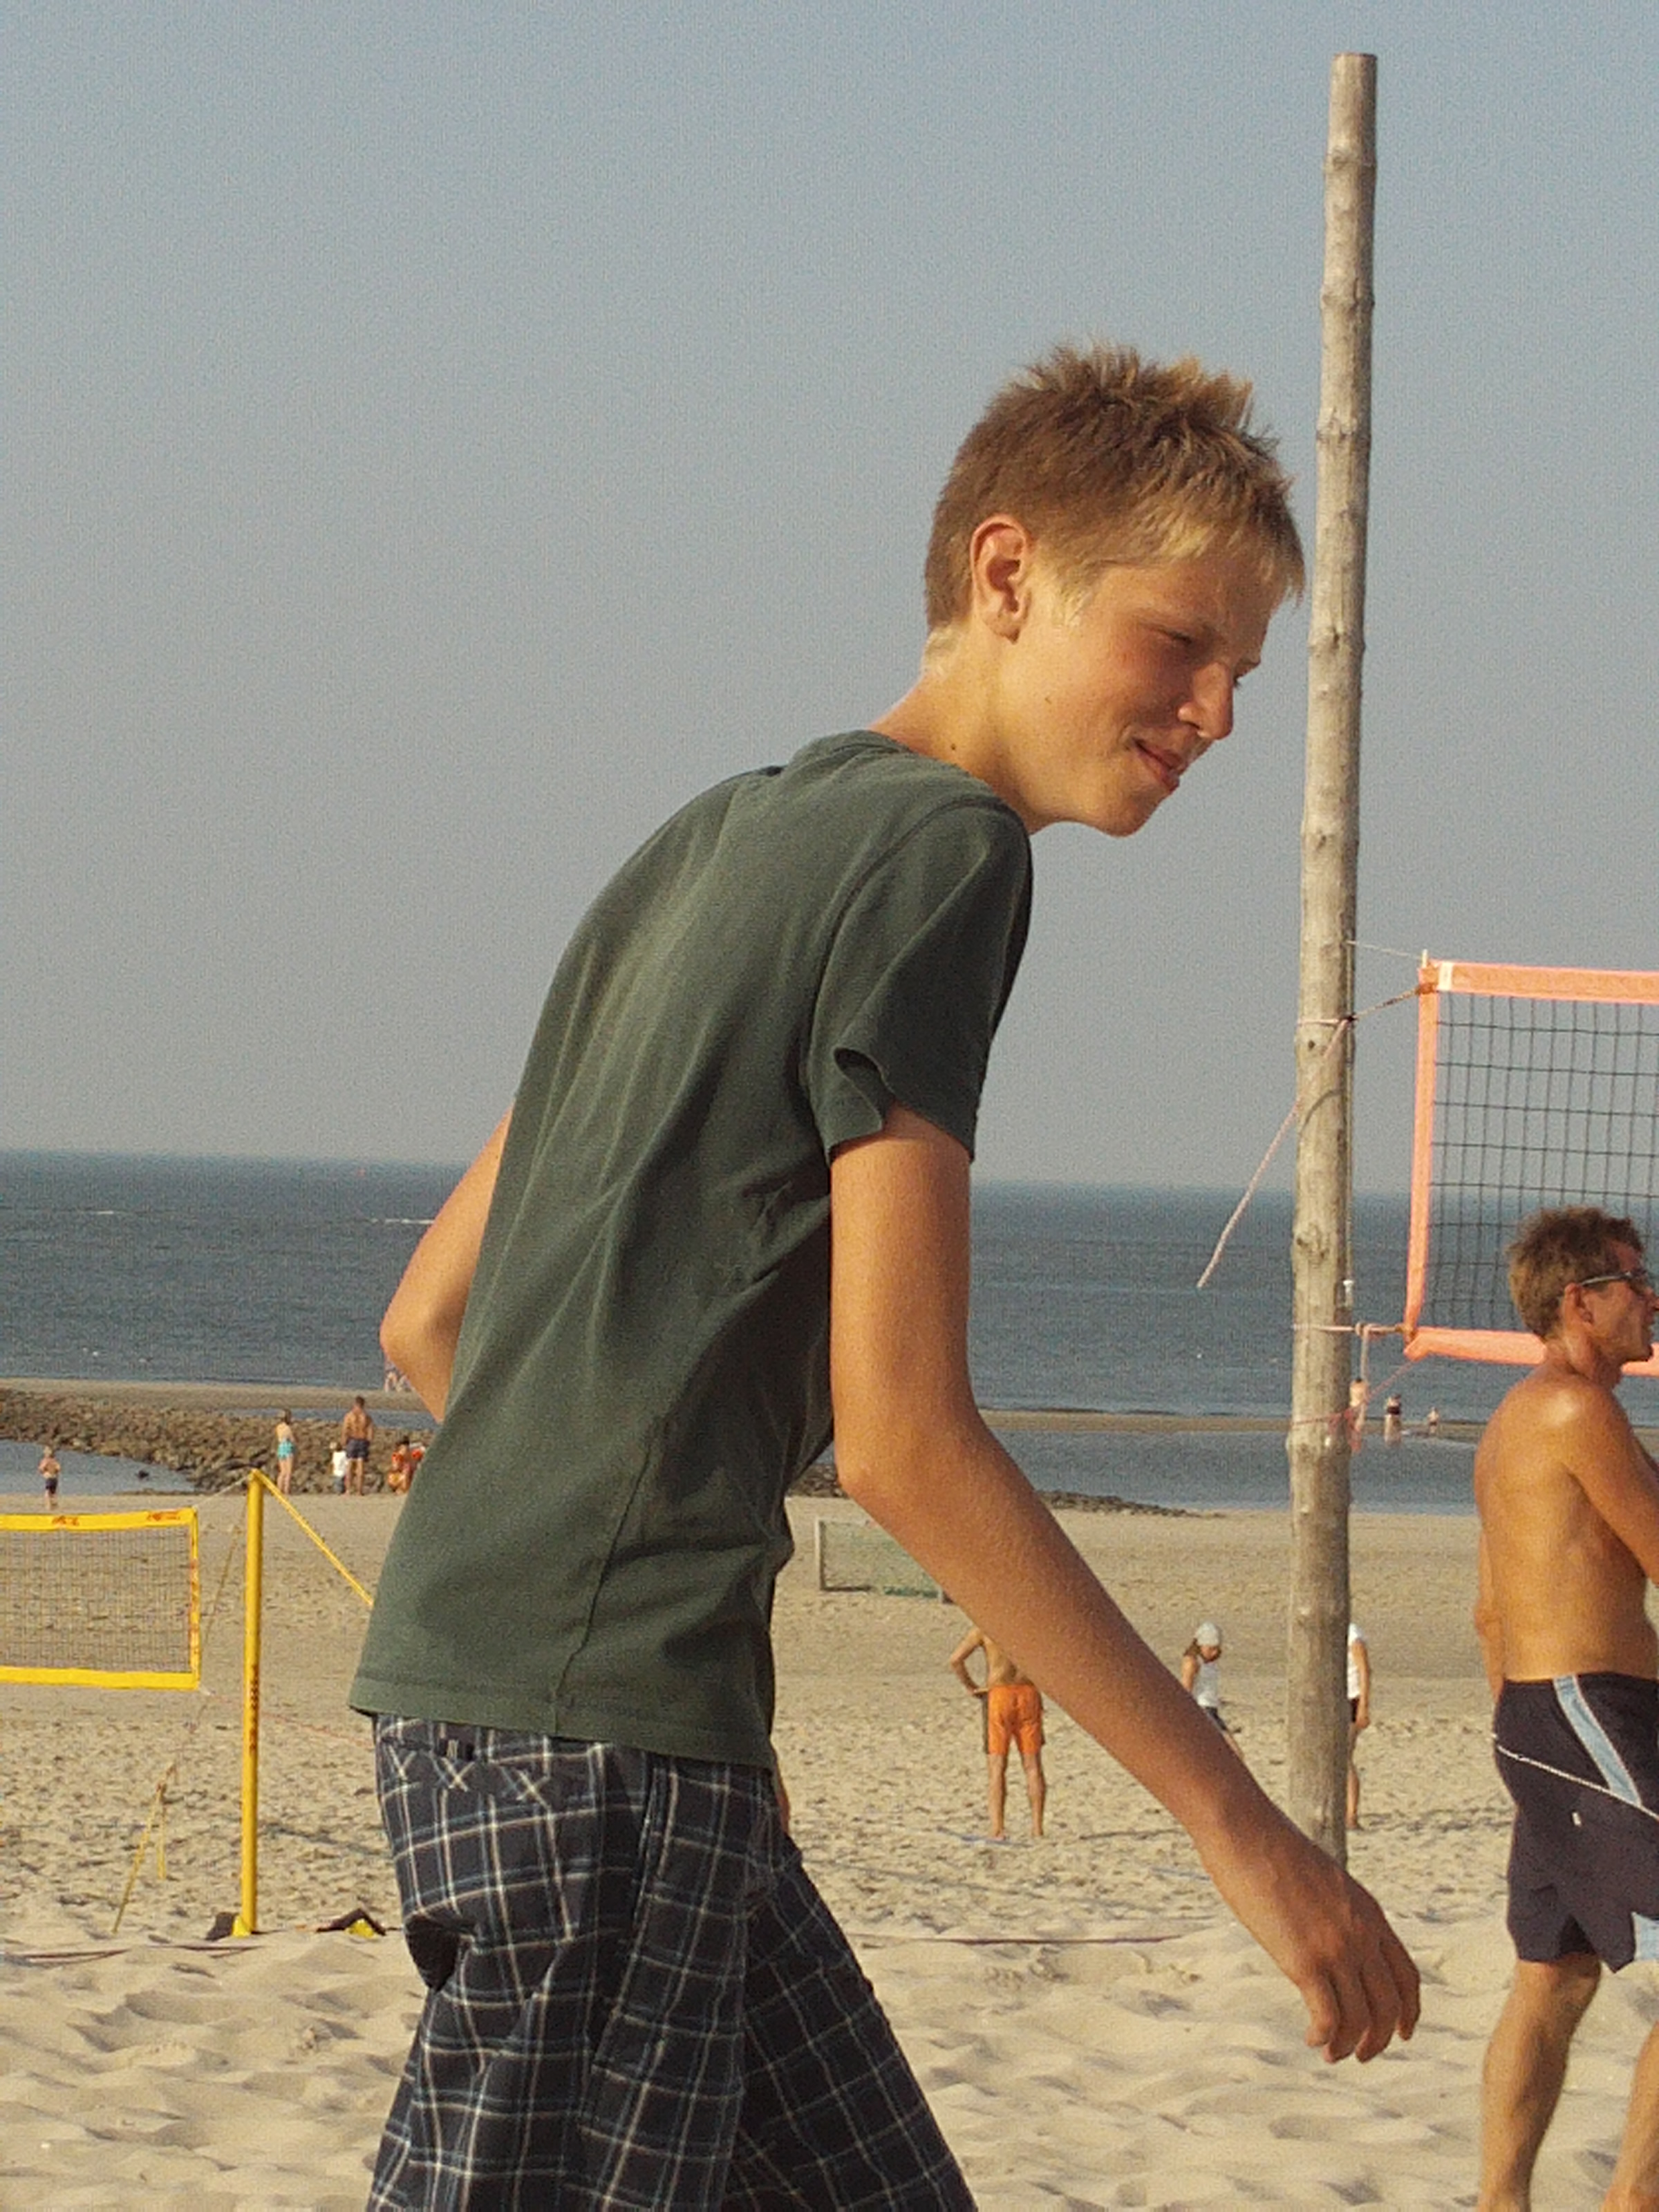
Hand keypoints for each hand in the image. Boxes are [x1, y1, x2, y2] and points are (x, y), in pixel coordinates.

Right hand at [1196, 1806, 1418, 2062]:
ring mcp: (1336, 1949)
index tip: (1400, 2033)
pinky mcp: (1305, 1962)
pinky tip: (1311, 2038)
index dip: (1408, 2011)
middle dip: (1379, 2038)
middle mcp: (1362, 1934)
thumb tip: (1326, 1929)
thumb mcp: (1323, 1879)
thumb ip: (1337, 1909)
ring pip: (1362, 2019)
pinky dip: (1324, 2037)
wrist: (1246, 1830)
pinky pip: (1329, 2018)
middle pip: (1390, 2004)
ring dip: (1350, 2045)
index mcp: (1370, 1913)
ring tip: (1330, 2053)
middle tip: (1361, 2054)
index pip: (1407, 1975)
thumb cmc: (1272, 1848)